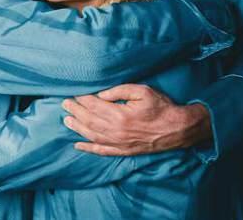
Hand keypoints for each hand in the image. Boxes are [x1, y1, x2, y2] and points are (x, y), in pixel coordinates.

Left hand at [62, 84, 211, 155]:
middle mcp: (116, 131)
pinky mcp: (124, 151)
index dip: (82, 99)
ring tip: (67, 120)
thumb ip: (119, 91)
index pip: (94, 105)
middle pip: (90, 120)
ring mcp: (119, 143)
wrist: (178, 129)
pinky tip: (78, 145)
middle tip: (65, 104)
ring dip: (78, 128)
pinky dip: (89, 149)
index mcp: (120, 115)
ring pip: (92, 136)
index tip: (74, 93)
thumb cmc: (161, 107)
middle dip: (75, 111)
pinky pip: (102, 151)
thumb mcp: (142, 91)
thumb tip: (100, 94)